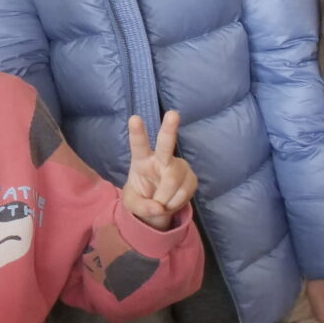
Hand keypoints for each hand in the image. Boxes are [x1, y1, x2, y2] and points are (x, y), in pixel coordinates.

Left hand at [121, 111, 197, 230]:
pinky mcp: (191, 177)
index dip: (137, 132)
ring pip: (173, 180)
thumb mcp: (133, 206)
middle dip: (170, 129)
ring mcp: (178, 166)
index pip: (138, 145)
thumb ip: (142, 208)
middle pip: (166, 144)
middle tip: (173, 114)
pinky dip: (176, 202)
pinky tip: (171, 201)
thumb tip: (158, 208)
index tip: (134, 118)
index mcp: (141, 160)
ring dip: (165, 197)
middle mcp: (160, 158)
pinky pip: (185, 192)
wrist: (158, 206)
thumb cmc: (141, 198)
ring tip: (160, 202)